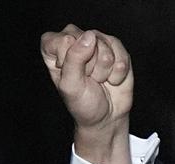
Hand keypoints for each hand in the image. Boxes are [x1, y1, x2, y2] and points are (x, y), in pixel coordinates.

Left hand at [40, 24, 133, 163]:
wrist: (107, 116)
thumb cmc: (82, 103)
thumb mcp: (71, 86)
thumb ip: (74, 59)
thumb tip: (89, 36)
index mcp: (54, 48)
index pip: (61, 40)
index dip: (69, 59)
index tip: (71, 75)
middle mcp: (74, 40)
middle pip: (85, 39)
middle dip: (89, 64)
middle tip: (87, 79)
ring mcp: (96, 41)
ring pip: (104, 45)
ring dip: (104, 69)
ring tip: (98, 80)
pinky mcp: (115, 45)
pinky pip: (120, 51)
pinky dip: (118, 70)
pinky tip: (112, 78)